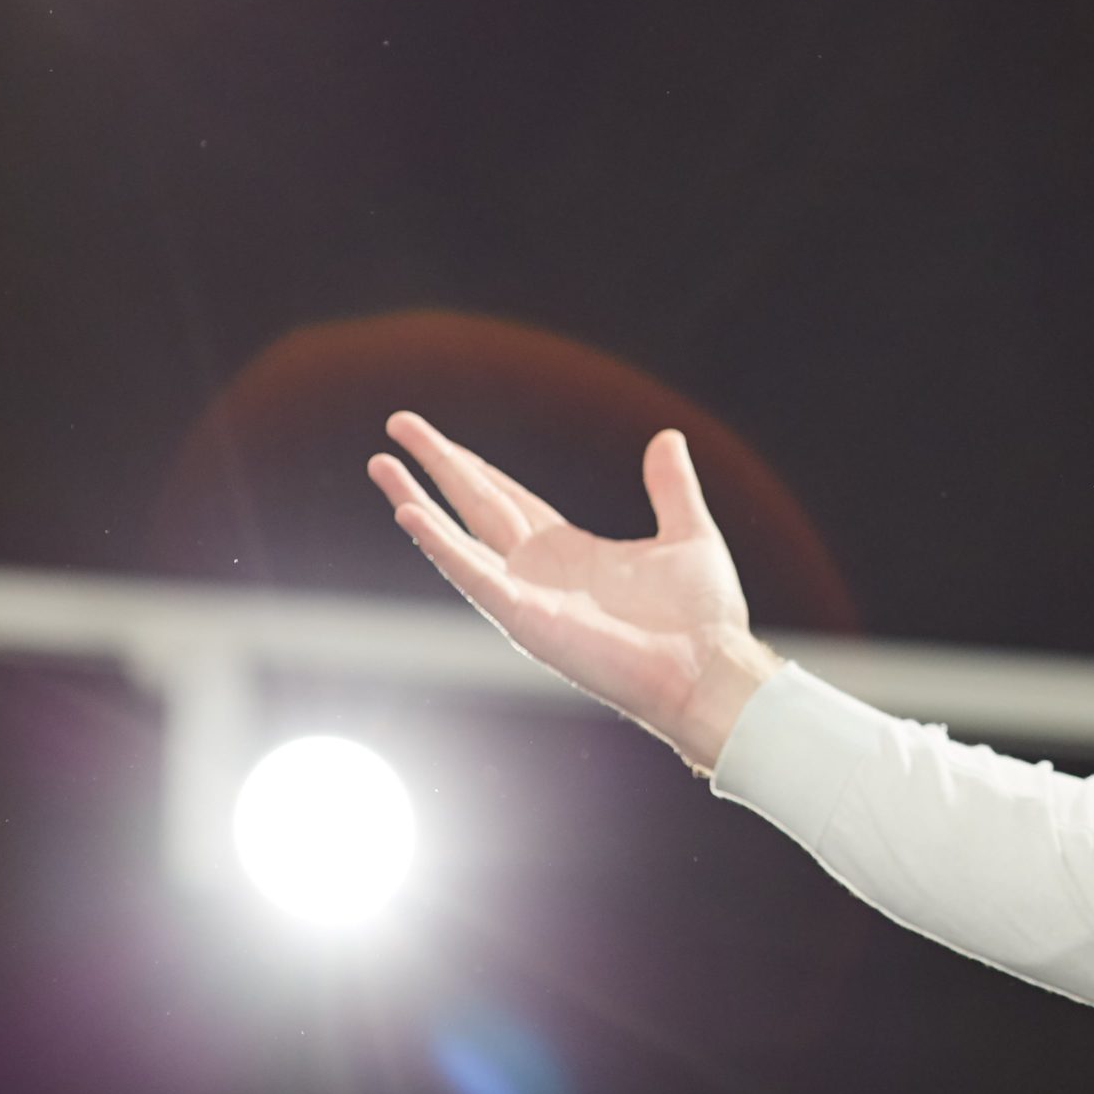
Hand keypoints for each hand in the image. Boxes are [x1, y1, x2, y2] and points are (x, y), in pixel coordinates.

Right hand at [368, 413, 779, 773]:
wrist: (711, 667)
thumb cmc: (703, 617)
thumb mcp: (687, 533)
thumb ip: (671, 487)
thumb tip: (667, 436)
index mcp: (569, 551)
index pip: (507, 498)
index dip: (473, 466)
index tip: (436, 438)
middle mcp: (537, 572)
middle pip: (475, 506)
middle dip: (436, 466)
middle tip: (396, 426)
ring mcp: (526, 596)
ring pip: (459, 538)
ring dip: (418, 502)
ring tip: (382, 465)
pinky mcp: (526, 619)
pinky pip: (474, 576)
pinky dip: (441, 546)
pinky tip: (411, 514)